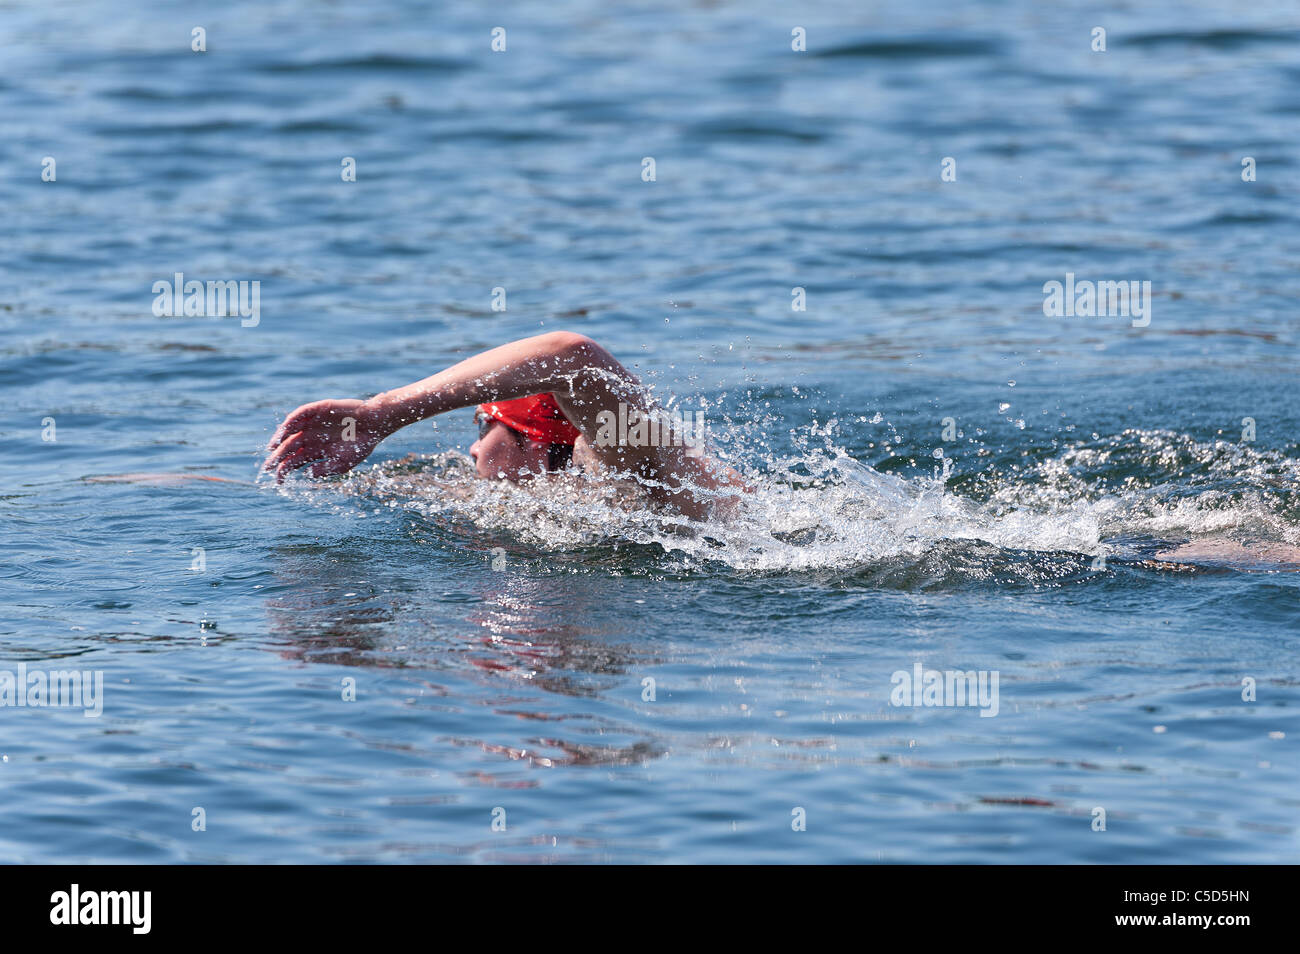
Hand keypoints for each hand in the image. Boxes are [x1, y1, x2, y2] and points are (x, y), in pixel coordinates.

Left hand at [263, 399, 388, 481]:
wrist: (375, 424)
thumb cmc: (361, 445)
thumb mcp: (343, 463)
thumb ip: (326, 469)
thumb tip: (308, 473)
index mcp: (314, 452)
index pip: (294, 461)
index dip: (284, 471)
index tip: (279, 481)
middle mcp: (310, 438)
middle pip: (288, 448)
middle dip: (277, 458)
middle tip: (267, 467)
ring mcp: (312, 424)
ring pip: (290, 431)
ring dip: (280, 439)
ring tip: (273, 448)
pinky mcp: (317, 410)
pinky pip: (300, 414)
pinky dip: (291, 422)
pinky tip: (285, 430)